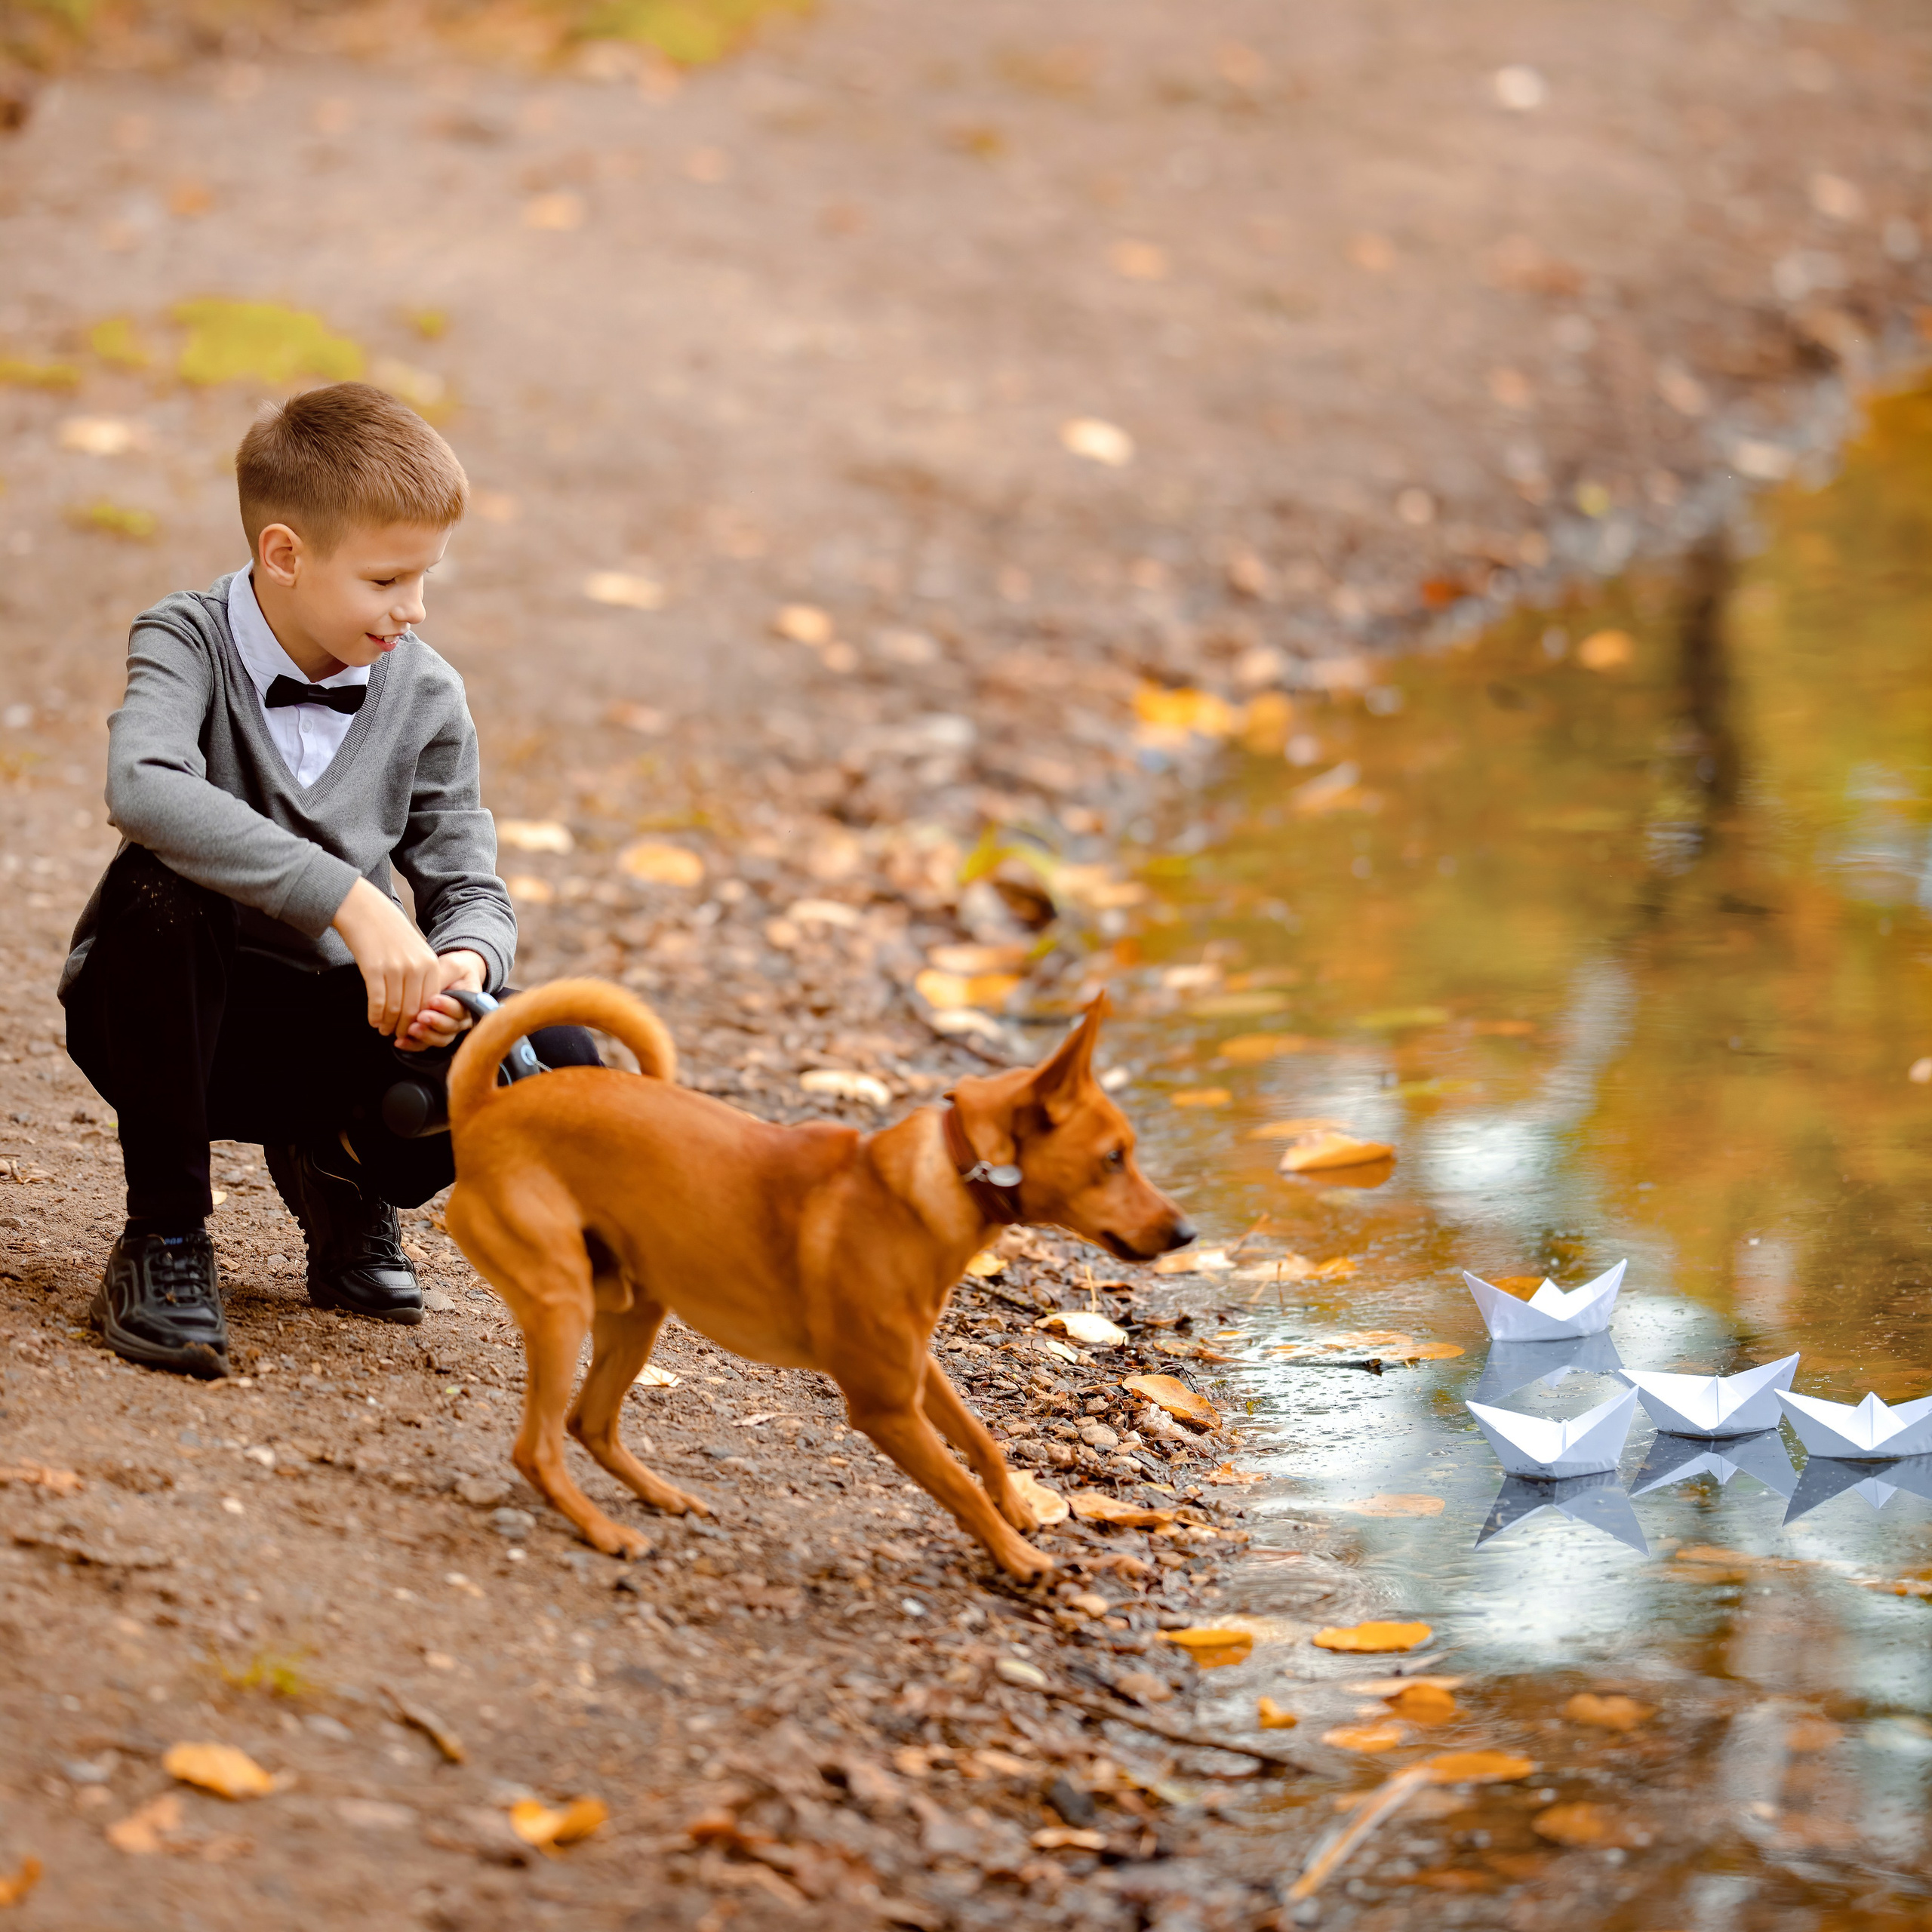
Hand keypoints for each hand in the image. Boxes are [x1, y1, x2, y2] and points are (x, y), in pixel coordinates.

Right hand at [331, 876, 441, 1042]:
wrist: (364, 908)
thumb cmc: (388, 929)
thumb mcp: (415, 948)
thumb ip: (420, 972)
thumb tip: (419, 1001)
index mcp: (430, 963)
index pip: (430, 1001)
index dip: (420, 1018)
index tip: (413, 1027)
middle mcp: (416, 967)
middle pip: (414, 1008)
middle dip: (405, 1026)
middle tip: (397, 1034)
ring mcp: (396, 969)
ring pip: (395, 1008)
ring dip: (388, 1023)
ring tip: (383, 1030)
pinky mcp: (374, 970)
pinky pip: (377, 1002)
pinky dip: (375, 1015)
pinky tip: (373, 1020)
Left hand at [399, 950, 488, 1051]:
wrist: (450, 977)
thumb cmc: (451, 970)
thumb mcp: (450, 967)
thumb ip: (443, 977)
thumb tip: (429, 989)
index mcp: (469, 1002)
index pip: (460, 1008)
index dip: (447, 1007)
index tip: (433, 1000)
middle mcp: (461, 1020)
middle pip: (451, 1027)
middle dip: (436, 1022)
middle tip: (421, 1016)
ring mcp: (447, 1030)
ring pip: (440, 1039)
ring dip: (426, 1036)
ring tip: (411, 1029)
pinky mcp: (433, 1035)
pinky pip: (424, 1045)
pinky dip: (412, 1045)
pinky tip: (400, 1042)